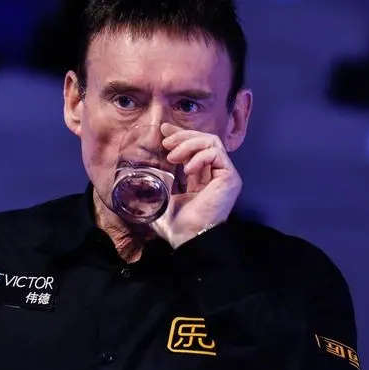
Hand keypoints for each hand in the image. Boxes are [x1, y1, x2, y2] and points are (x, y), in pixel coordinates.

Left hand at [153, 123, 241, 246]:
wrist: (189, 239)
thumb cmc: (176, 225)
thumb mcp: (160, 197)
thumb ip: (156, 183)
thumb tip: (138, 171)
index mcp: (201, 177)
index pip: (195, 148)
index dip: (180, 135)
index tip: (163, 131)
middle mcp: (215, 173)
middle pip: (204, 139)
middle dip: (183, 136)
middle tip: (166, 142)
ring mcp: (225, 174)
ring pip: (211, 141)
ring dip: (188, 144)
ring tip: (173, 157)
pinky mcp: (230, 177)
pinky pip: (216, 153)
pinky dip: (199, 156)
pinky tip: (187, 169)